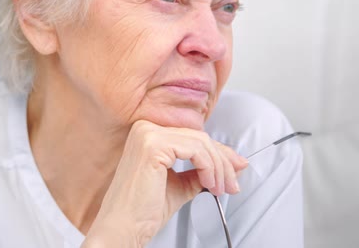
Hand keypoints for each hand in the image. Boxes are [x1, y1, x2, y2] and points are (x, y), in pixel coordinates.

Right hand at [82, 120, 247, 246]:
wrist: (123, 228)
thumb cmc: (141, 211)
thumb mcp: (178, 185)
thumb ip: (198, 172)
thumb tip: (228, 166)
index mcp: (148, 134)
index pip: (192, 137)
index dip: (219, 153)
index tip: (236, 167)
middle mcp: (145, 129)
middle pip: (199, 137)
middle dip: (223, 161)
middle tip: (233, 182)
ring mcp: (147, 135)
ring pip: (201, 142)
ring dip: (218, 167)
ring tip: (220, 188)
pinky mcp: (152, 145)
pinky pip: (195, 150)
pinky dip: (209, 167)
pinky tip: (209, 184)